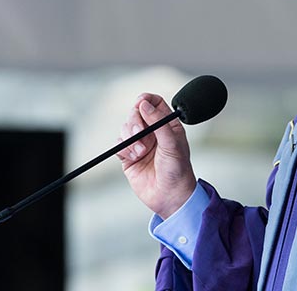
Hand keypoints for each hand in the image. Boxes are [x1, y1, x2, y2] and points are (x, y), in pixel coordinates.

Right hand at [116, 93, 196, 219]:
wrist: (169, 197)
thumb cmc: (177, 170)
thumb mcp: (172, 143)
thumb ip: (158, 122)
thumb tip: (143, 103)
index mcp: (168, 124)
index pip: (155, 102)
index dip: (146, 99)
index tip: (140, 103)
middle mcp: (153, 131)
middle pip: (136, 113)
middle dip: (135, 121)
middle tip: (139, 132)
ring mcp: (140, 143)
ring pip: (125, 128)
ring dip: (130, 138)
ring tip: (141, 152)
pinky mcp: (129, 156)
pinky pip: (119, 144)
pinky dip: (124, 149)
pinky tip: (135, 158)